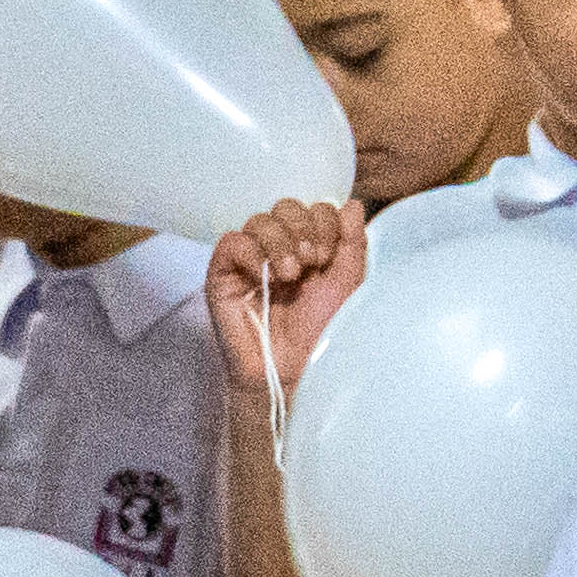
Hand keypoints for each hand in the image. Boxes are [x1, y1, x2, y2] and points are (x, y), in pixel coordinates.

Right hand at [209, 201, 369, 400]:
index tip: (328, 257)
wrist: (297, 371)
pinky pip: (231, 243)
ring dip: (280, 242)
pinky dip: (251, 253)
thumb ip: (352, 243)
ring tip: (291, 275)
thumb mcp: (348, 284)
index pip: (313, 209)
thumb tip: (352, 205)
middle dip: (303, 228)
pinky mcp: (223, 278)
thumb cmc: (322, 334)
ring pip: (259, 221)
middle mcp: (280, 251)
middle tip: (312, 263)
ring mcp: (250, 263)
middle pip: (285, 207)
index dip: (323, 223)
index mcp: (311, 249)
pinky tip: (266, 277)